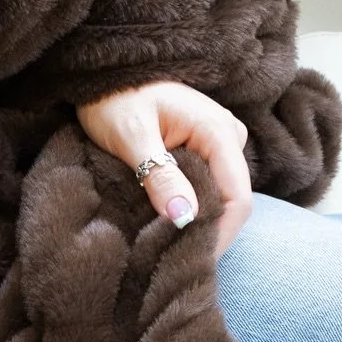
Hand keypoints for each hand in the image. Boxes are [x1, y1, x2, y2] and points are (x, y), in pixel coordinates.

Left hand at [76, 80, 253, 256]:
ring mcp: (218, 144)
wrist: (103, 77)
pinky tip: (166, 226)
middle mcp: (228, 137)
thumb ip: (159, 176)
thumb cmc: (114, 99)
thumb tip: (183, 217)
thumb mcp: (132, 137)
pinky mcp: (203, 151)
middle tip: (170, 261)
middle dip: (206, 234)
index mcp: (218, 132)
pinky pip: (206, 188)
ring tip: (165, 247)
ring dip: (196, 224)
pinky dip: (189, 209)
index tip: (189, 264)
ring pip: (219, 198)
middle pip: (231, 202)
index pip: (237, 199)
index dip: (218, 236)